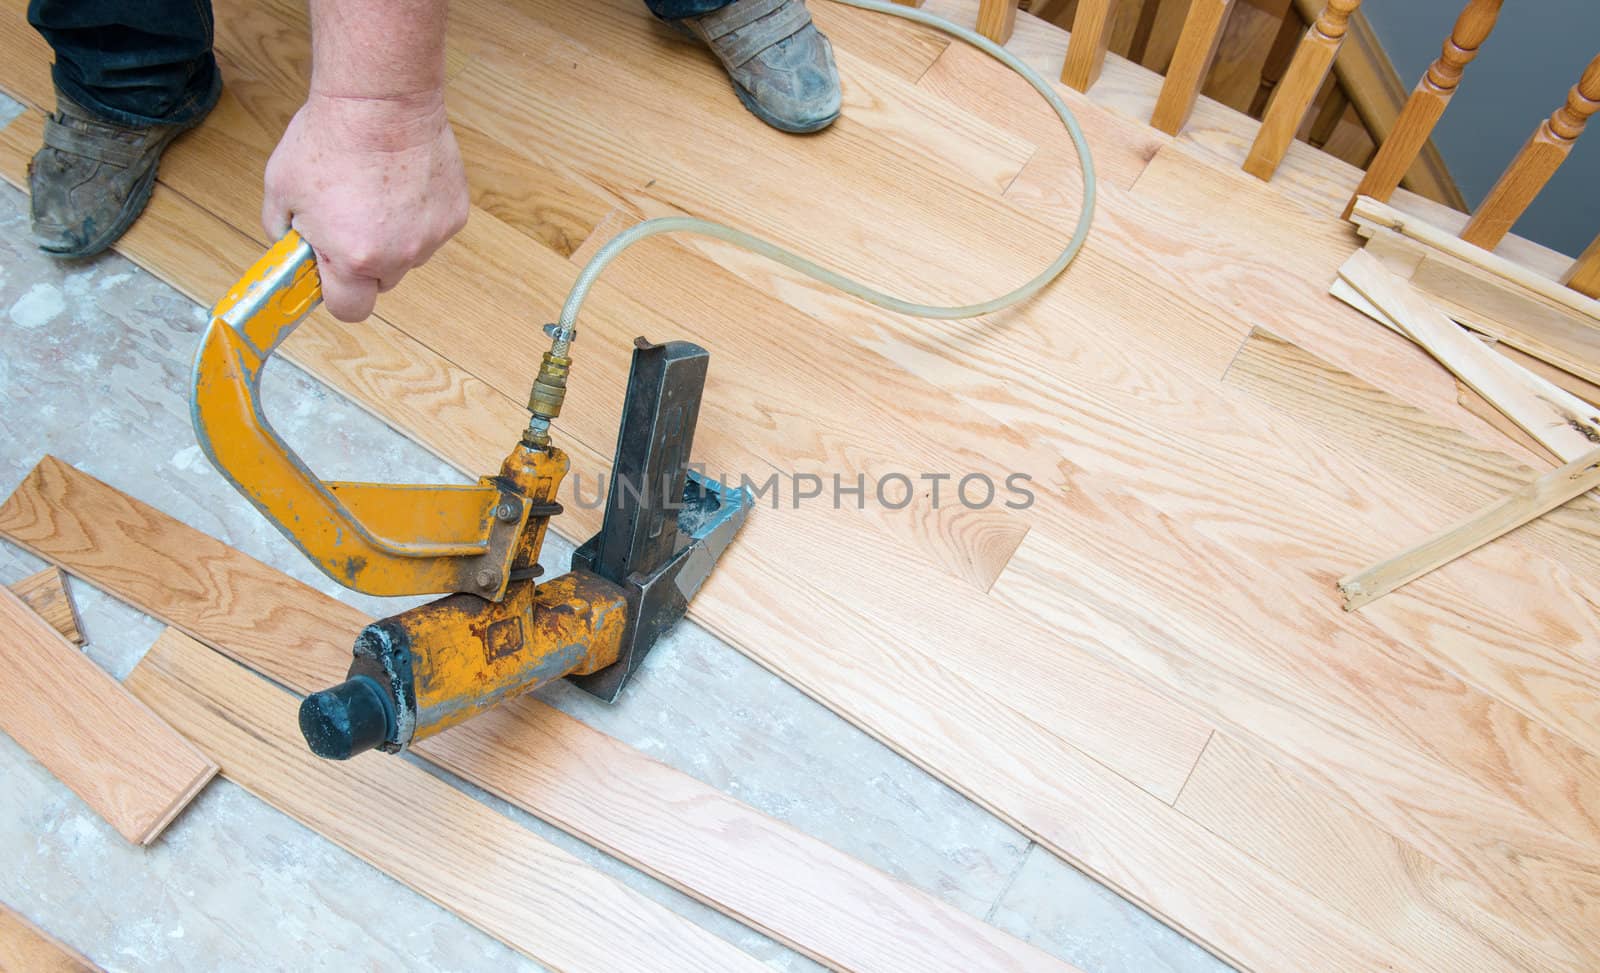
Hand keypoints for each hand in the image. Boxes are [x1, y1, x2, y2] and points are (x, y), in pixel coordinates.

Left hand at [262, 90, 468, 321]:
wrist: (380, 101)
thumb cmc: (330, 139)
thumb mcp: (280, 189)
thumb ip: (282, 232)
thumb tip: (292, 251)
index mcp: (354, 258)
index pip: (350, 309)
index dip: (337, 293)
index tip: (330, 273)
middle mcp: (399, 255)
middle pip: (382, 282)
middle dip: (364, 261)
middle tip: (349, 221)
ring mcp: (431, 236)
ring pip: (409, 255)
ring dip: (394, 237)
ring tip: (376, 192)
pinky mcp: (454, 215)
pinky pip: (431, 229)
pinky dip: (417, 213)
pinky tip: (401, 182)